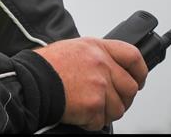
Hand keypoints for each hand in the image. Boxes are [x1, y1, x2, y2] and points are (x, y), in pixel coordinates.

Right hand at [34, 37, 148, 130]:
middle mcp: (101, 64)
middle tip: (108, 101)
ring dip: (105, 112)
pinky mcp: (94, 105)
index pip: (133, 56)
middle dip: (122, 98)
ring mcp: (99, 85)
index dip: (140, 71)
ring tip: (87, 106)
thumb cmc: (45, 66)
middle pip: (130, 87)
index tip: (139, 80)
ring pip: (119, 108)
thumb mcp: (73, 49)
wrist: (31, 81)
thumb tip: (110, 70)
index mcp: (97, 48)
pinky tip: (78, 112)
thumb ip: (95, 56)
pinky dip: (91, 122)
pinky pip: (102, 121)